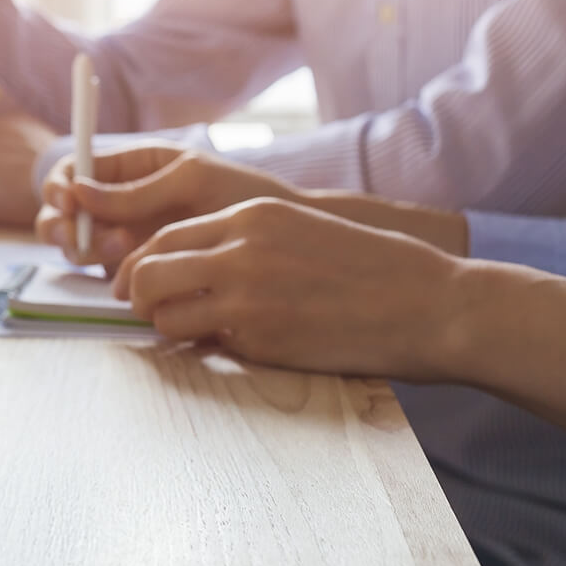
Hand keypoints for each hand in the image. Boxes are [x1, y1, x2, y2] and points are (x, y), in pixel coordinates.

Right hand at [37, 144, 296, 267]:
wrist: (284, 240)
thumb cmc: (243, 195)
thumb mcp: (191, 181)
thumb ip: (136, 190)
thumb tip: (78, 192)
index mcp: (130, 167)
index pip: (74, 170)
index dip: (60, 184)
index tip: (67, 199)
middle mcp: (120, 202)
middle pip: (64, 211)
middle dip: (62, 222)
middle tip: (80, 235)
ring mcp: (126, 237)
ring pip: (77, 244)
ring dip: (86, 247)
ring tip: (124, 247)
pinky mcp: (138, 269)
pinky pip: (103, 272)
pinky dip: (105, 272)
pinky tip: (133, 272)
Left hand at [113, 198, 464, 380]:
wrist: (431, 305)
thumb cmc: (373, 270)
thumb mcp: (300, 230)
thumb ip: (244, 241)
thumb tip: (191, 265)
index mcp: (250, 216)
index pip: (165, 236)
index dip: (141, 263)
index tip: (134, 281)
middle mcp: (240, 250)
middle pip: (149, 271)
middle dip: (135, 295)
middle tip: (137, 311)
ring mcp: (248, 296)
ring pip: (164, 313)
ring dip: (165, 326)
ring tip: (184, 333)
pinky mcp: (262, 339)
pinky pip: (206, 345)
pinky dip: (204, 349)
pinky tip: (226, 348)